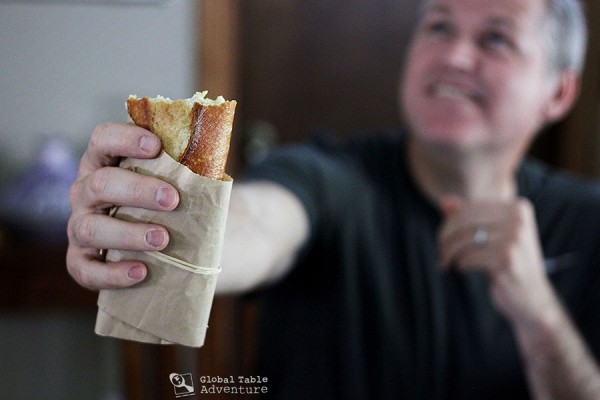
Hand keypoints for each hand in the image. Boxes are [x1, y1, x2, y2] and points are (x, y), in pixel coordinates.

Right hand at [66, 123, 179, 289]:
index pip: (103, 139)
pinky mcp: (80, 260)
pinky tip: (141, 272)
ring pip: (90, 228)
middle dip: (137, 191)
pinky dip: (112, 273)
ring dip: (127, 234)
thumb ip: (186, 163)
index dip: (125, 139)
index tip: (156, 146)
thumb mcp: (173, 178)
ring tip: (163, 239)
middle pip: (100, 184)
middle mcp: (85, 191)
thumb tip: (215, 146)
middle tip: (172, 200)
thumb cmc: (166, 200)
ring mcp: (79, 226)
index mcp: (104, 161)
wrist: (160, 241)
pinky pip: (86, 269)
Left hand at [438, 196, 554, 324]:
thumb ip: (468, 217)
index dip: (448, 224)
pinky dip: (460, 264)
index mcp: (517, 208)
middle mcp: (519, 219)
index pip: (469, 209)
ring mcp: (515, 239)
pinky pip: (470, 257)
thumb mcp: (492, 236)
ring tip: (445, 263)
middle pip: (465, 222)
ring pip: (465, 240)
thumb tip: (444, 202)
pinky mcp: (508, 259)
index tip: (442, 240)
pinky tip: (462, 269)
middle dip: (445, 239)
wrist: (533, 297)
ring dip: (449, 253)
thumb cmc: (508, 262)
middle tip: (441, 253)